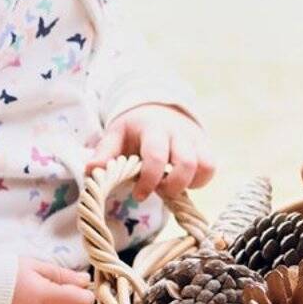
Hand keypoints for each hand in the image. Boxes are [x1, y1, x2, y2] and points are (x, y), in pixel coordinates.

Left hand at [89, 103, 213, 201]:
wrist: (159, 109)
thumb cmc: (135, 128)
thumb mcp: (116, 134)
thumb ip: (105, 153)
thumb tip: (91, 171)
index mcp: (153, 128)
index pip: (156, 156)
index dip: (148, 180)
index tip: (138, 194)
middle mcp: (179, 132)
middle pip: (187, 163)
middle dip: (172, 186)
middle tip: (158, 191)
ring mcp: (196, 139)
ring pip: (205, 166)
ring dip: (188, 184)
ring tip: (170, 186)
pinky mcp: (206, 146)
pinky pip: (210, 168)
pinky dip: (199, 181)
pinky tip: (182, 181)